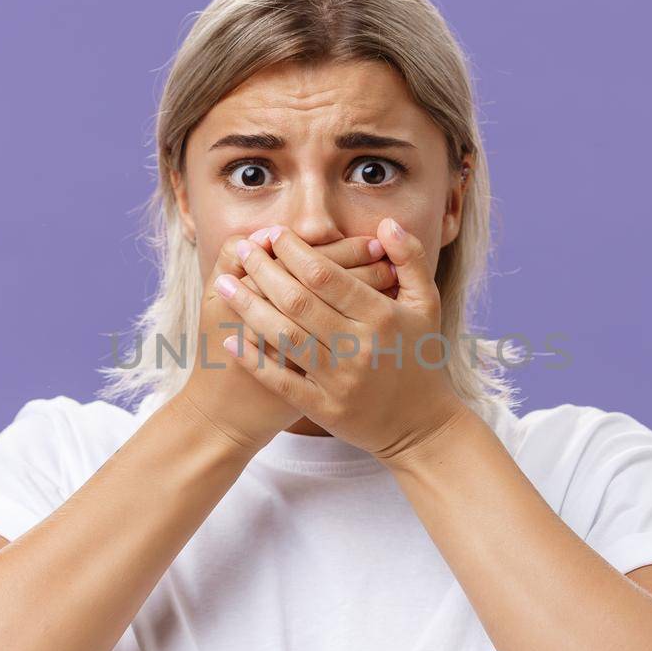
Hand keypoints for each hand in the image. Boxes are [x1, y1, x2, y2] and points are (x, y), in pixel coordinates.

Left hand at [210, 218, 470, 461]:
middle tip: (242, 251)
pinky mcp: (324, 409)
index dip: (296, 252)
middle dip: (264, 271)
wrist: (421, 425)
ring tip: (224, 284)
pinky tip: (230, 340)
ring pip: (285, 337)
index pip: (327, 276)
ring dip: (249, 308)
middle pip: (299, 301)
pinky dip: (254, 361)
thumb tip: (385, 224)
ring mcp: (340, 381)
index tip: (274, 234)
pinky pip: (282, 381)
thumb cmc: (420, 357)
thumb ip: (410, 259)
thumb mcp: (427, 304)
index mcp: (382, 316)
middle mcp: (360, 347)